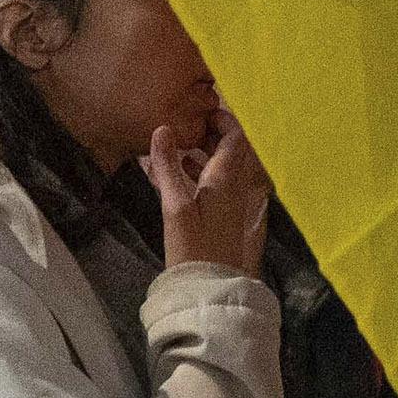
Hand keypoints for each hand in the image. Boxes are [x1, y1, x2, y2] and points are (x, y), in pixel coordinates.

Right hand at [146, 110, 271, 277]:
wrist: (207, 287)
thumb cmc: (193, 246)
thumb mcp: (176, 205)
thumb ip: (168, 167)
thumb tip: (162, 129)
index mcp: (226, 178)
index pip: (235, 136)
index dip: (221, 118)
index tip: (197, 111)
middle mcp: (232, 185)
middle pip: (228, 149)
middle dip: (206, 133)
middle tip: (181, 125)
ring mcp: (226, 201)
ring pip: (217, 166)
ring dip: (198, 152)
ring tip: (172, 145)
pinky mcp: (217, 215)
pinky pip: (208, 183)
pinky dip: (192, 172)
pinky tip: (171, 173)